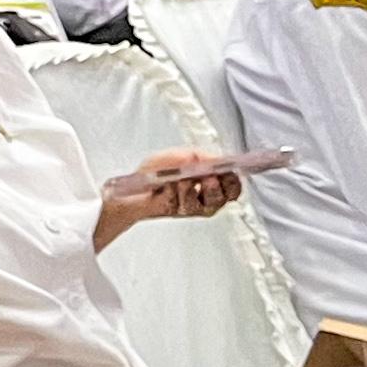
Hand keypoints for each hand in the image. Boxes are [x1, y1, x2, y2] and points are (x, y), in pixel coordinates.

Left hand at [96, 151, 242, 241]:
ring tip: (185, 179)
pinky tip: (169, 185)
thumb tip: (210, 160)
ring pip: (202, 203)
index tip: (231, 171)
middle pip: (223, 197)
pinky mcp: (175, 211)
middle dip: (218, 187)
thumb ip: (196, 155)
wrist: (132, 185)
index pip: (233, 186)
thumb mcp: (178, 155)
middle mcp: (206, 199)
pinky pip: (180, 203)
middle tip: (210, 178)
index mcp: (212, 183)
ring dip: (193, 189)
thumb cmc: (158, 171)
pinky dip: (174, 192)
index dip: (234, 180)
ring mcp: (191, 207)